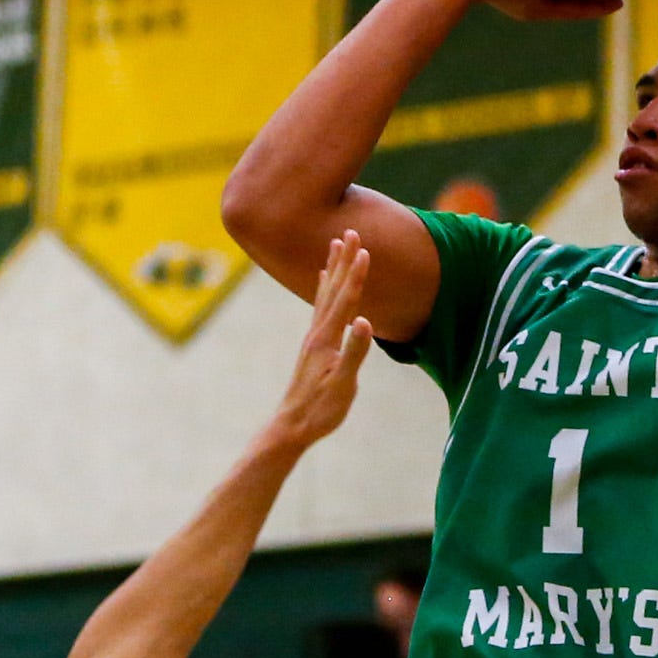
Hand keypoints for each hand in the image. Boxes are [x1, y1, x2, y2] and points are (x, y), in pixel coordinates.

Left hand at [265, 234, 373, 448]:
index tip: (365, 249)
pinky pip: (319, 308)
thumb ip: (354, 352)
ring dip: (332, 268)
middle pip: (333, 289)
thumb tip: (365, 321)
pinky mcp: (314, 345)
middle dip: (344, 260)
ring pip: (325, 294)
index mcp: (326, 339)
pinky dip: (323, 289)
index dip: (356, 275)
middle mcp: (317, 332)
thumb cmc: (320, 410)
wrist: (292, 426)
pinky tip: (322, 281)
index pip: (345, 300)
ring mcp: (314, 338)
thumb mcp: (342, 384)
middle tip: (351, 231)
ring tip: (335, 244)